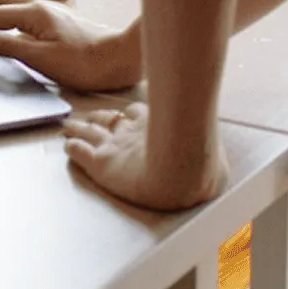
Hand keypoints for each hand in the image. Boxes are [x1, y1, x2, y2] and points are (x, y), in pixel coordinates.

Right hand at [0, 0, 141, 91]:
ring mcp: (48, 13)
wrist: (122, 59)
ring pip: (9, 2)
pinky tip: (2, 30)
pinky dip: (2, 17)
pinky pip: (20, 11)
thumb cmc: (86, 62)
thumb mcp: (42, 59)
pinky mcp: (55, 22)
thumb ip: (7, 46)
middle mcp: (39, 7)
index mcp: (33, 13)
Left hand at [61, 103, 227, 211]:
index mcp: (154, 127)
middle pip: (108, 120)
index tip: (122, 114)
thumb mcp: (204, 157)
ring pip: (88, 133)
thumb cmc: (196, 165)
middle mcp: (131, 133)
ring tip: (68, 126)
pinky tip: (67, 146)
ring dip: (78, 129)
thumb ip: (204, 159)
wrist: (180, 173)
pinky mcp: (101, 164)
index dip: (127, 115)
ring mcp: (114, 146)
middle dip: (98, 119)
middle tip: (88, 117)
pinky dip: (73, 148)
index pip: (135, 115)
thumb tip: (220, 169)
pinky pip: (80, 153)